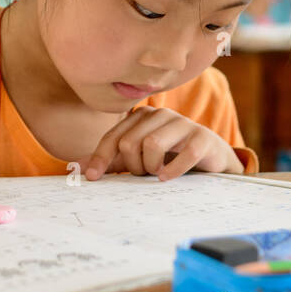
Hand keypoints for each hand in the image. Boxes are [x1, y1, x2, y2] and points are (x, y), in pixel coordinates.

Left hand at [84, 108, 243, 181]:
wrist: (210, 157)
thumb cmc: (170, 156)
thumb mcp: (139, 158)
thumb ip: (113, 161)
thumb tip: (79, 168)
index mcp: (141, 116)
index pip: (113, 137)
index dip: (100, 158)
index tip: (92, 177)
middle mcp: (160, 114)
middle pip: (129, 143)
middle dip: (133, 166)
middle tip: (145, 173)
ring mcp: (182, 123)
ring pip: (151, 145)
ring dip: (151, 168)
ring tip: (158, 173)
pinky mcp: (202, 137)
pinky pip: (182, 155)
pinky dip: (172, 170)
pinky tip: (169, 177)